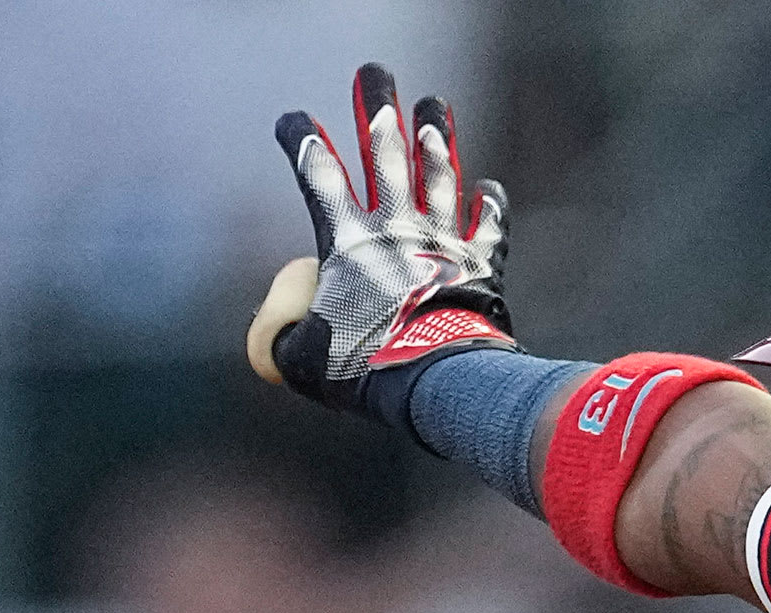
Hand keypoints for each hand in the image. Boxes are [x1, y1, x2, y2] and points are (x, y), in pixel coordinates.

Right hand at [247, 62, 513, 434]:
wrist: (437, 380)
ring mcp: (442, 241)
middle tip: (376, 73)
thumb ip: (282, 328)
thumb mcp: (298, 356)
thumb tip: (288, 315)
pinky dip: (488, 204)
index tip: (294, 119)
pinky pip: (488, 226)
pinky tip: (488, 185)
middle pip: (386, 154)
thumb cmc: (363, 371)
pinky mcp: (481, 263)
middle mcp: (395, 229)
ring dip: (435, 136)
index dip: (303, 141)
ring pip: (438, 174)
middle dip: (378, 107)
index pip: (318, 176)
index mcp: (345, 243)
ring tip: (433, 104)